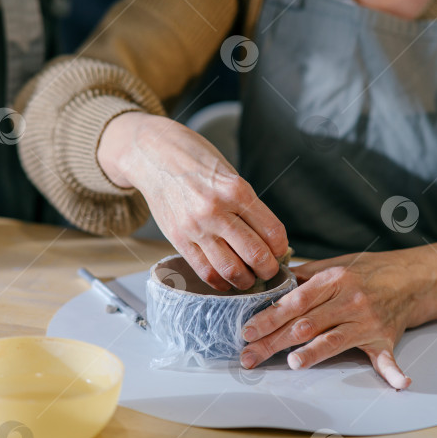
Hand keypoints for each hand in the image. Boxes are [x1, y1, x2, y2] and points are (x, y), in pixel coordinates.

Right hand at [98, 111, 288, 290]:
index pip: (273, 232)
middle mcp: (216, 210)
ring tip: (249, 278)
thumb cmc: (196, 162)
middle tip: (270, 271)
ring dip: (246, 281)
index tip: (280, 252)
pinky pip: (204, 271)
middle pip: (256, 255)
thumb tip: (270, 240)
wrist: (154, 155)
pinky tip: (227, 281)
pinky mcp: (178, 239)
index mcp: (236, 190)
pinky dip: (221, 282)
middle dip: (269, 269)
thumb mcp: (230, 175)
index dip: (282, 249)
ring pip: (231, 269)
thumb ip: (248, 206)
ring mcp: (196, 227)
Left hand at [240, 241, 436, 388]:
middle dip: (274, 341)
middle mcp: (350, 301)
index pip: (296, 301)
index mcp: (334, 280)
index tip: (248, 330)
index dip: (270, 316)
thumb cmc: (367, 272)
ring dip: (313, 353)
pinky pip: (387, 359)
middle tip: (250, 355)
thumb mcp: (335, 265)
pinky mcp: (384, 339)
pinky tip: (399, 384)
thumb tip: (271, 281)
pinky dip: (394, 372)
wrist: (411, 277)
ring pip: (335, 340)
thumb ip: (304, 276)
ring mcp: (368, 322)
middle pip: (306, 324)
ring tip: (293, 363)